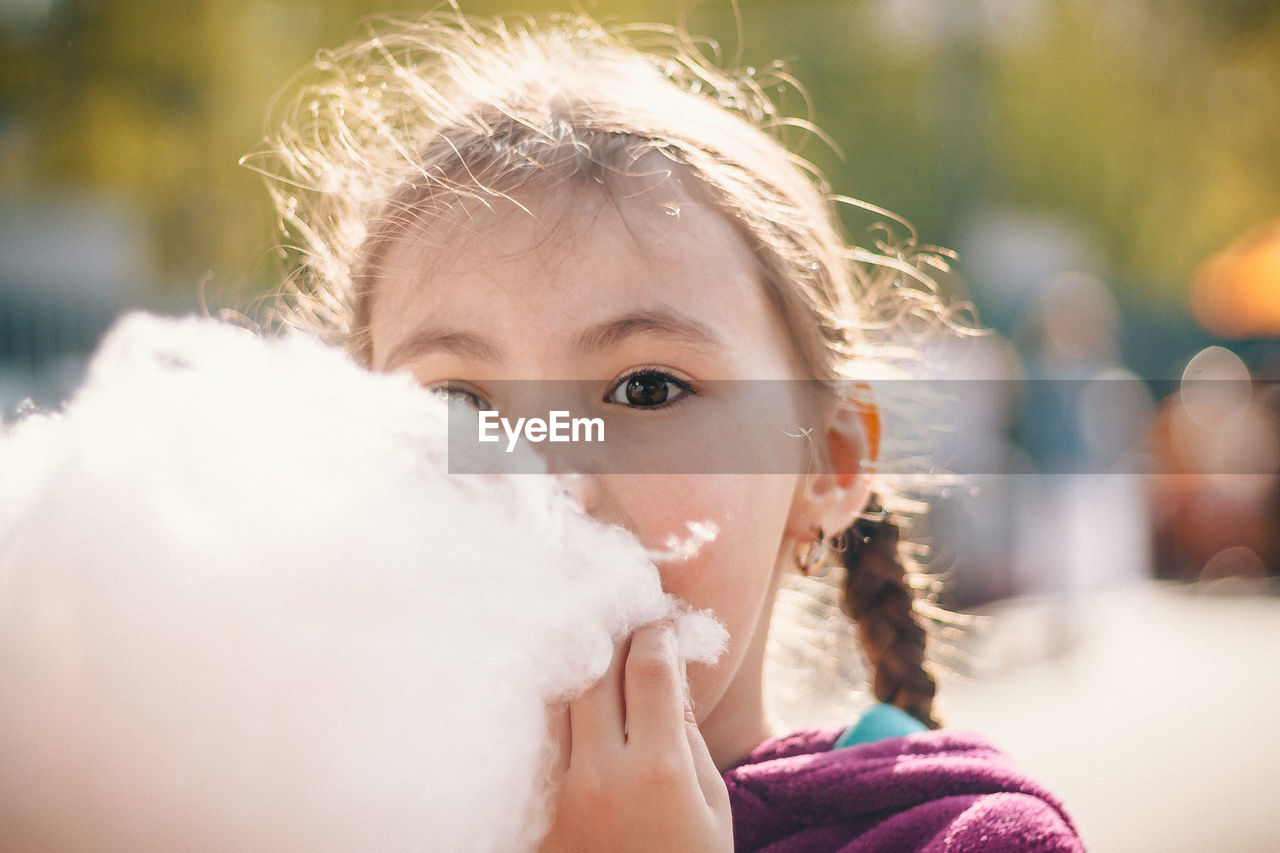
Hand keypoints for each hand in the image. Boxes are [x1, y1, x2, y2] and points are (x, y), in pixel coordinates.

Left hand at [537, 622, 732, 852]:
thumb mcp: (710, 804)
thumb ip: (685, 733)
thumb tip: (666, 668)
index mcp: (657, 771)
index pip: (648, 669)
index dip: (656, 633)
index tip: (660, 621)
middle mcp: (599, 775)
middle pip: (592, 670)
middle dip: (610, 635)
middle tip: (621, 621)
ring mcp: (555, 796)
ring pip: (550, 697)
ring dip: (571, 665)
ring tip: (585, 644)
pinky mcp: (530, 814)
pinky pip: (532, 739)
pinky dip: (546, 709)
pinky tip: (560, 694)